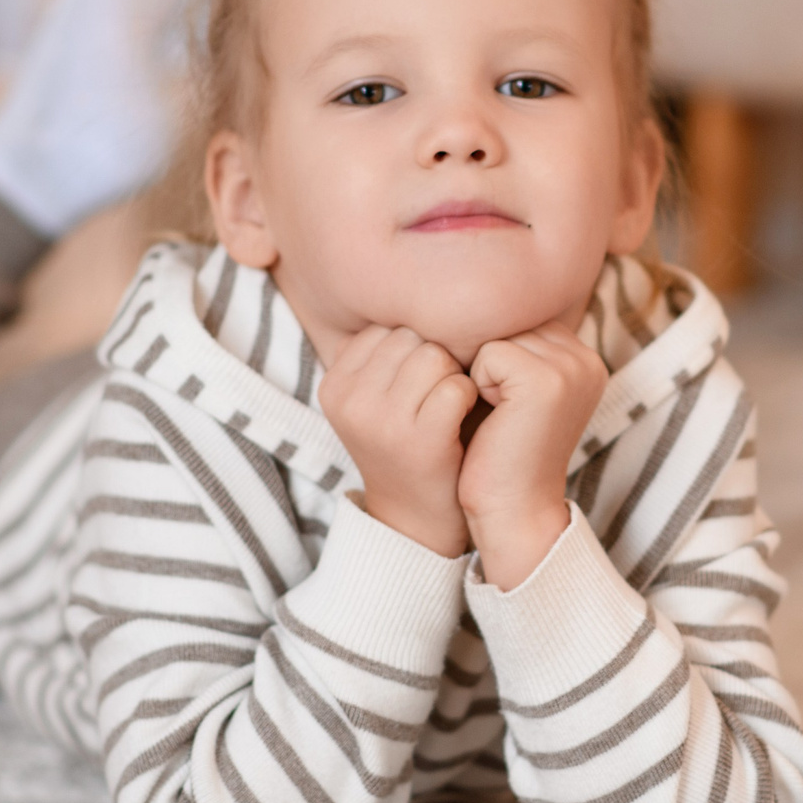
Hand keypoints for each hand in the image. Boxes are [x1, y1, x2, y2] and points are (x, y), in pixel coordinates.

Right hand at [320, 326, 476, 556]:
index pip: (387, 329)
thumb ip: (389, 351)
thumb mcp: (380, 397)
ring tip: (448, 409)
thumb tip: (422, 282)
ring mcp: (380, 421)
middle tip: (440, 396)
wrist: (419, 520)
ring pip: (435, 356)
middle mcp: (349, 400)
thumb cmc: (410, 444)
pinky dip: (469, 399)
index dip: (416, 349)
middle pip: (412, 337)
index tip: (420, 385)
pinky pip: (456, 386)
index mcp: (334, 384)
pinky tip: (461, 422)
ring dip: (454, 377)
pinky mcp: (418, 440)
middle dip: (437, 359)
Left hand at [458, 322, 607, 589]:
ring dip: (482, 374)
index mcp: (585, 359)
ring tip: (500, 415)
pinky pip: (488, 353)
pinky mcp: (546, 380)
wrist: (513, 511)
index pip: (520, 321)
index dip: (497, 359)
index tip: (507, 405)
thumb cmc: (501, 454)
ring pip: (497, 336)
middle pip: (509, 323)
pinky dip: (478, 384)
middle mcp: (587, 359)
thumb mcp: (516, 393)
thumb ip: (516, 349)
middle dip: (489, 363)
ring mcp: (570, 368)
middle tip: (502, 413)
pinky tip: (496, 418)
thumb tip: (473, 302)